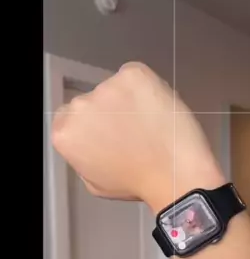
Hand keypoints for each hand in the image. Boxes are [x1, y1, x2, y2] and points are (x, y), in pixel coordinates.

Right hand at [51, 62, 225, 211]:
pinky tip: (157, 109)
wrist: (175, 174)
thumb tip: (90, 142)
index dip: (93, 125)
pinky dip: (146, 88)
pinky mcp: (133, 74)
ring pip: (115, 88)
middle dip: (108, 112)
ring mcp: (106, 87)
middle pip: (90, 100)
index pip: (69, 118)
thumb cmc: (138, 183)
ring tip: (150, 123)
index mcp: (64, 133)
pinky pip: (136, 76)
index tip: (109, 133)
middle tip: (132, 130)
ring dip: (128, 100)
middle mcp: (79, 106)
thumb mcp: (94, 181)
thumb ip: (84, 155)